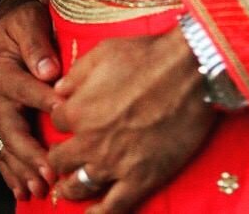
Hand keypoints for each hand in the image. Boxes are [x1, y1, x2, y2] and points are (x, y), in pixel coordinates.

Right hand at [0, 0, 60, 200]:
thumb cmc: (23, 23)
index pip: (24, 88)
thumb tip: (50, 71)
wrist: (8, 25)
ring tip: (39, 187)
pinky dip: (12, 171)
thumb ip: (37, 44)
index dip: (43, 100)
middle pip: (11, 128)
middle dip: (30, 153)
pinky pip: (4, 149)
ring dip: (22, 168)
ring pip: (7, 145)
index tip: (63, 113)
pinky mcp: (3, 121)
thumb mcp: (29, 23)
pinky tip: (21, 189)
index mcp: (2, 70)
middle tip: (50, 171)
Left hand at [48, 30, 215, 211]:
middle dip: (60, 155)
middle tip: (66, 154)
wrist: (191, 71)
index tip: (72, 119)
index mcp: (79, 110)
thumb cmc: (150, 56)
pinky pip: (112, 207)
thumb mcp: (105, 51)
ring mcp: (114, 163)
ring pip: (78, 186)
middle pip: (60, 159)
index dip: (65, 119)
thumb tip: (59, 89)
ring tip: (69, 187)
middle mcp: (90, 141)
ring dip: (70, 187)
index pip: (57, 122)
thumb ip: (77, 73)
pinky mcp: (139, 179)